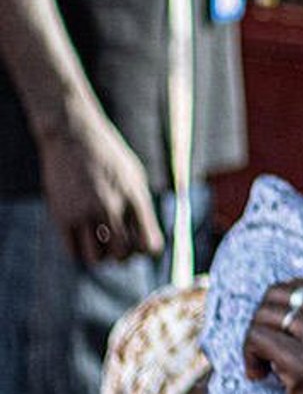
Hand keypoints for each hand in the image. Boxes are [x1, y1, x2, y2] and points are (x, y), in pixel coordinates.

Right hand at [33, 109, 163, 265]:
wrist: (73, 136)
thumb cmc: (108, 157)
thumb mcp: (135, 177)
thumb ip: (141, 207)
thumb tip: (147, 241)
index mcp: (134, 197)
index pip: (149, 243)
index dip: (148, 251)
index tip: (143, 245)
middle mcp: (110, 206)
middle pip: (123, 253)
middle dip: (125, 256)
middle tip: (120, 246)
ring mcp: (84, 212)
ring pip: (96, 258)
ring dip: (102, 257)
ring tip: (101, 244)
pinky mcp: (61, 214)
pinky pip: (72, 251)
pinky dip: (80, 253)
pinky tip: (84, 241)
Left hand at [244, 281, 302, 393]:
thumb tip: (277, 306)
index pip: (297, 285)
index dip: (277, 307)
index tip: (278, 333)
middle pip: (276, 297)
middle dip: (261, 322)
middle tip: (264, 350)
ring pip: (263, 317)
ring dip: (253, 342)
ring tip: (263, 366)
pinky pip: (257, 340)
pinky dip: (249, 357)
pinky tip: (259, 375)